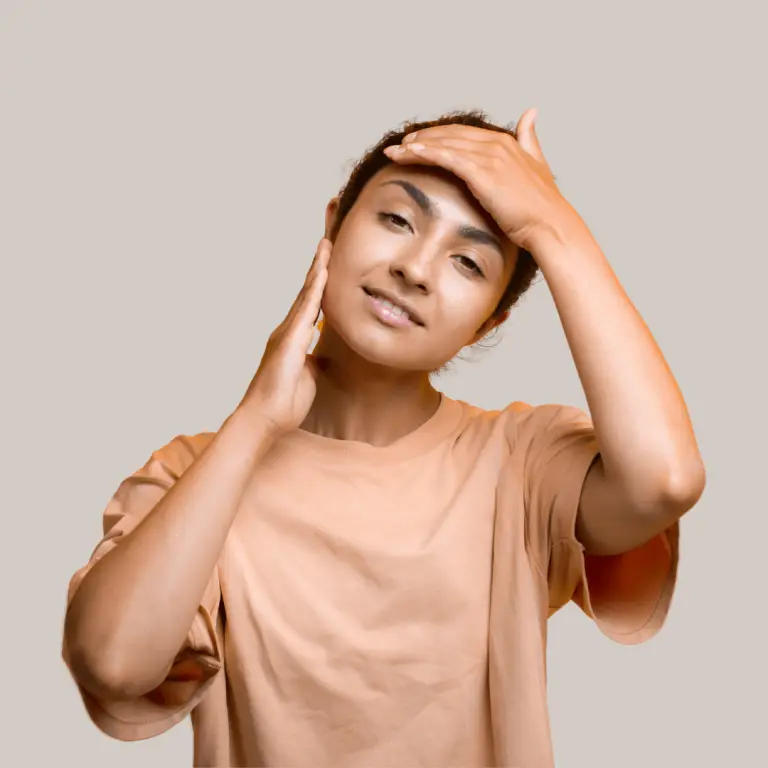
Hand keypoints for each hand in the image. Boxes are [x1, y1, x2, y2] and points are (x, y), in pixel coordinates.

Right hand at [236, 237, 330, 434]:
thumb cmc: (284, 402)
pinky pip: (305, 310)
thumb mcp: (308, 377)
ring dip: (317, 270)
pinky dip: (315, 290)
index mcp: (294, 338)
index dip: (320, 282)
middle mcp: (288, 330)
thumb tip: (321, 357)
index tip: (330, 261)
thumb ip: (313, 361)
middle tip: (328, 242)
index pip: (311, 304)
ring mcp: (287, 333)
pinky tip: (323, 273)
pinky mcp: (289, 341)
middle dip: (319, 266)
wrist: (265, 418)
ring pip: (306, 295)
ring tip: (326, 247)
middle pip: (307, 291)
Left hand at [383, 108, 580, 249]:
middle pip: (449, 135)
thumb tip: (530, 112)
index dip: (438, 136)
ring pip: (443, 144)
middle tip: (399, 146)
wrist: (550, 225)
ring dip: (416, 146)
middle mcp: (496, 144)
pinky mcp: (482, 172)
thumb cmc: (542, 206)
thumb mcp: (537, 165)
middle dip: (421, 138)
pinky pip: (447, 157)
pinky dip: (426, 153)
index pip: (462, 133)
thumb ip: (530, 139)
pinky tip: (409, 153)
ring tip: (395, 151)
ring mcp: (489, 157)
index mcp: (505, 142)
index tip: (417, 142)